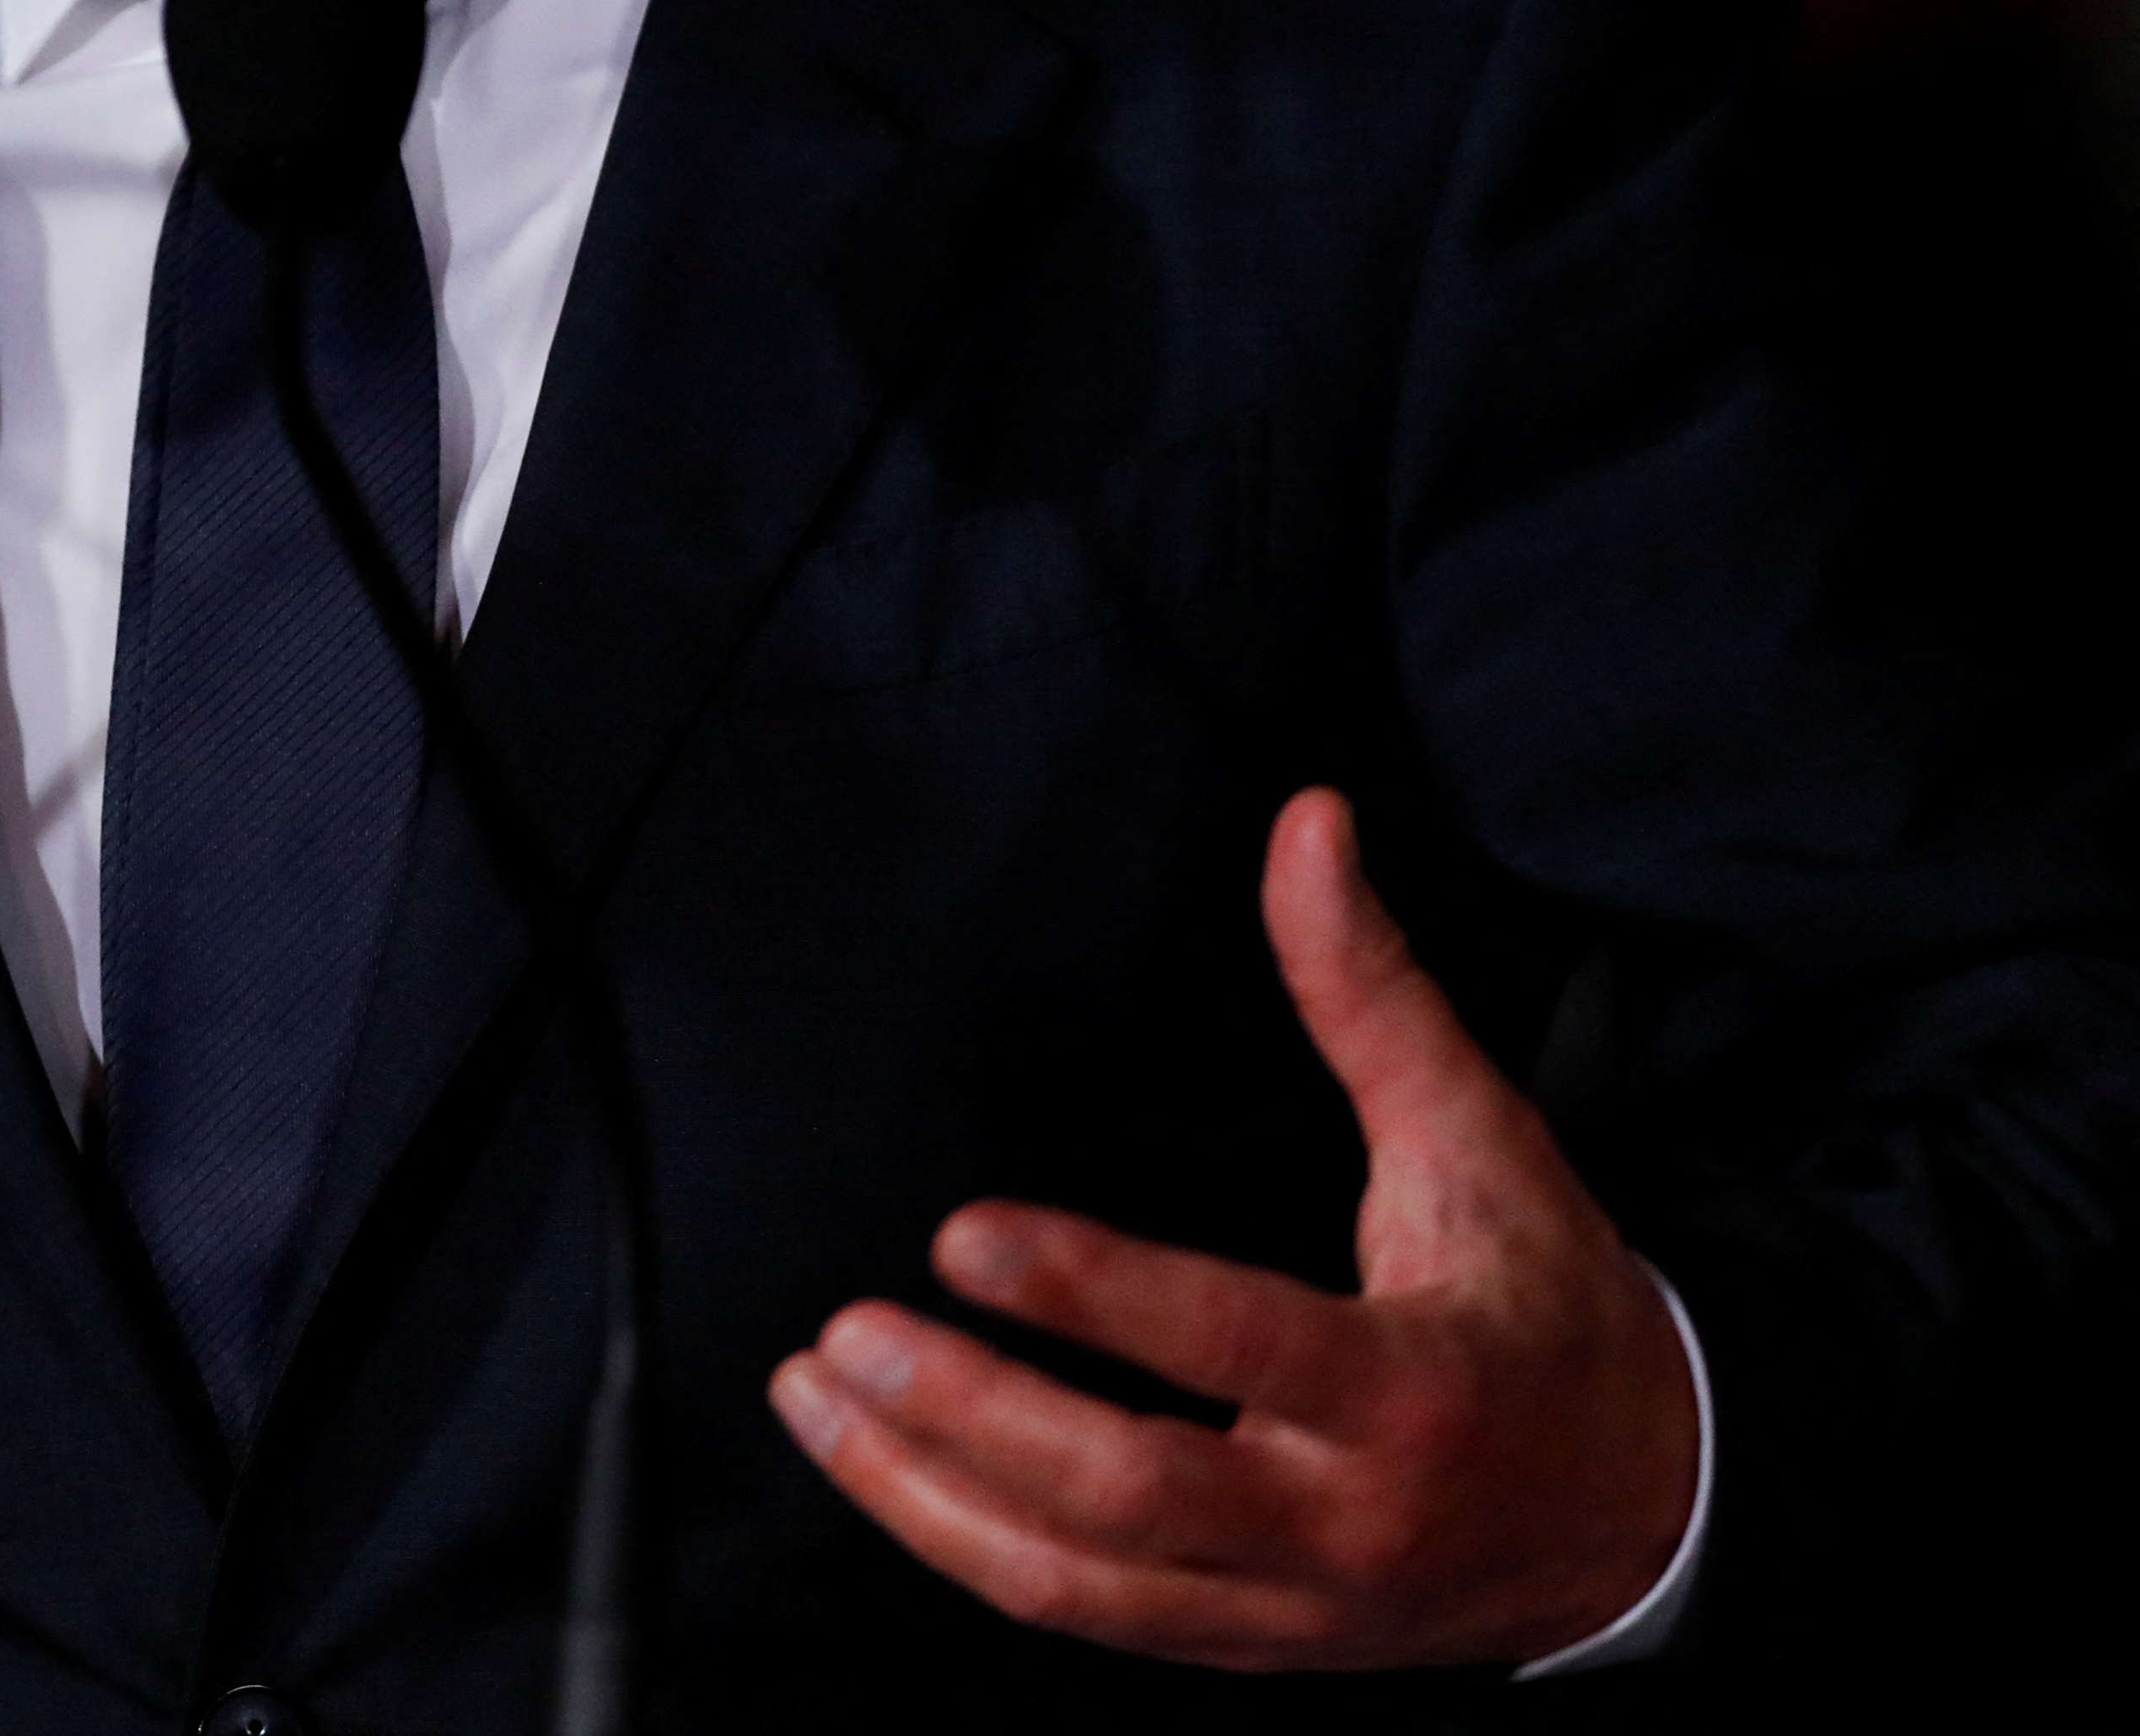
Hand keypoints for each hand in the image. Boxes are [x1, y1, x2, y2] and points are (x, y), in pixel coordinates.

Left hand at [766, 788, 1699, 1672]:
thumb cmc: (1547, 1306)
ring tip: (813, 1394)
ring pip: (1085, 1585)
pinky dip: (969, 1550)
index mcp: (1416, 1384)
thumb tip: (1309, 821)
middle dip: (973, 1418)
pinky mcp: (1252, 1644)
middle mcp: (1354, 1517)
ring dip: (928, 1497)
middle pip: (1136, 1492)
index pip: (1238, 1342)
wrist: (1651, 1513)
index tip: (965, 1234)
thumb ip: (1372, 987)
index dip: (1098, 1295)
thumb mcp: (1481, 1139)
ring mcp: (1299, 1604)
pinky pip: (1090, 1618)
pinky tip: (882, 1469)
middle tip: (846, 1333)